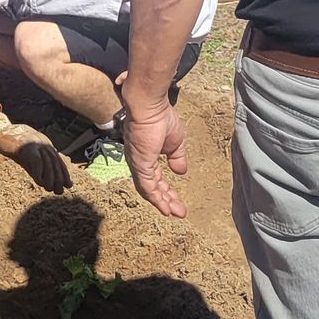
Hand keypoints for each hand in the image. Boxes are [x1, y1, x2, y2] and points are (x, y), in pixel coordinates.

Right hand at [0, 123, 69, 191]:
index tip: (69, 185)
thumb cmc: (18, 149)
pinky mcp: (27, 147)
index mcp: (47, 147)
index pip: (59, 162)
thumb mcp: (31, 159)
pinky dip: (39, 173)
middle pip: (55, 163)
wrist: (3, 133)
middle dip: (59, 178)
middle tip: (59, 191)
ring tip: (50, 189)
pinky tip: (40, 183)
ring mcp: (36, 145)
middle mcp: (44, 145)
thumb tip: (48, 184)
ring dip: (50, 178)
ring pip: (47, 163)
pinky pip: (36, 161)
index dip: (65, 174)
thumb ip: (40, 168)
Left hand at [125, 98, 188, 217]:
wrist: (151, 105)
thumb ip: (177, 158)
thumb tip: (181, 172)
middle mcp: (138, 162)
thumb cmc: (161, 117)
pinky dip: (157, 199)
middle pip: (151, 187)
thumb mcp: (175, 142)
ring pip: (149, 190)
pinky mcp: (139, 164)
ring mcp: (137, 164)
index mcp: (146, 156)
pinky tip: (166, 208)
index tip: (177, 201)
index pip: (155, 178)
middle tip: (178, 211)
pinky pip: (147, 187)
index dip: (166, 190)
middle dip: (166, 200)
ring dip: (162, 202)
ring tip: (175, 212)